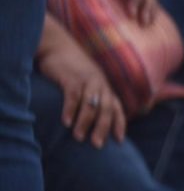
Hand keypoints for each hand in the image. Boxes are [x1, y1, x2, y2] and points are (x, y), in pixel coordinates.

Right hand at [37, 23, 124, 146]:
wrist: (56, 45)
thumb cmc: (71, 68)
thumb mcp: (87, 81)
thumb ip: (93, 96)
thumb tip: (95, 118)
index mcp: (105, 87)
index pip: (117, 109)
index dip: (119, 124)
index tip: (119, 141)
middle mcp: (99, 84)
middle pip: (106, 110)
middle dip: (103, 129)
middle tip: (97, 146)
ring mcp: (86, 80)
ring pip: (90, 106)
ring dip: (85, 123)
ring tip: (79, 138)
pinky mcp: (70, 77)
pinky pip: (73, 97)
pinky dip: (70, 111)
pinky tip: (66, 123)